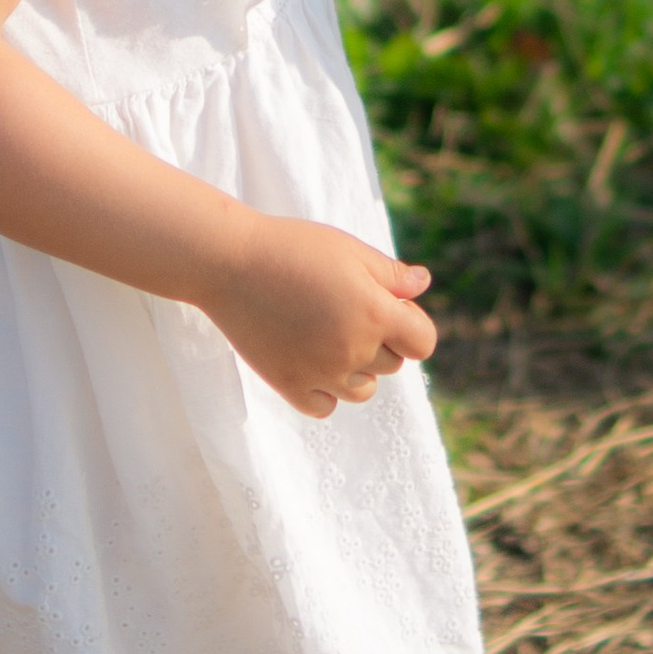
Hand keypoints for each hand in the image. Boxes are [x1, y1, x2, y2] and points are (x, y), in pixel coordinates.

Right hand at [202, 215, 437, 419]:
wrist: (229, 262)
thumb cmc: (293, 247)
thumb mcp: (350, 250)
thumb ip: (392, 274)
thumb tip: (422, 284)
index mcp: (375, 314)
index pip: (423, 342)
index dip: (412, 323)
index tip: (389, 306)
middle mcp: (353, 350)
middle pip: (392, 363)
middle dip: (380, 340)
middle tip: (345, 309)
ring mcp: (321, 373)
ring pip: (363, 389)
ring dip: (356, 368)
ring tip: (327, 334)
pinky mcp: (289, 386)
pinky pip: (324, 406)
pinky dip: (324, 390)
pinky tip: (310, 360)